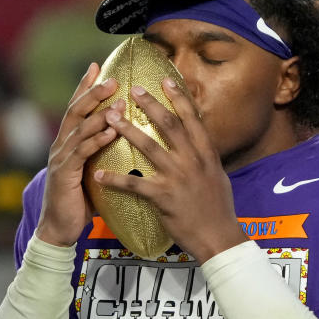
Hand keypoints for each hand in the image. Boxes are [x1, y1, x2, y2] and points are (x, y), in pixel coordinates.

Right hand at [35, 64, 120, 245]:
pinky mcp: (64, 174)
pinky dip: (97, 140)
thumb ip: (100, 152)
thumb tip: (123, 138)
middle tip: (111, 77)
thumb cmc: (79, 200)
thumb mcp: (90, 170)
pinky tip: (112, 131)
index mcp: (67, 142)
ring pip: (79, 128)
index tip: (97, 66)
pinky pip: (82, 153)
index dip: (85, 86)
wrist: (58, 228)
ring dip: (99, 113)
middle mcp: (61, 145)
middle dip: (92, 92)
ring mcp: (60, 158)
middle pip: (75, 111)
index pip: (76, 108)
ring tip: (118, 99)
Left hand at [93, 79, 246, 261]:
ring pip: (149, 147)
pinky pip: (134, 184)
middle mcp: (193, 160)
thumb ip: (205, 157)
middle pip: (169, 124)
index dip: (179, 97)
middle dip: (150, 104)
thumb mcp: (217, 176)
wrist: (219, 238)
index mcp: (206, 154)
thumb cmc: (218, 209)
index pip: (193, 118)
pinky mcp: (164, 197)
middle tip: (133, 88)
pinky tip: (98, 175)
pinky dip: (115, 179)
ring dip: (127, 130)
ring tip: (110, 117)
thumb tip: (199, 141)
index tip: (166, 80)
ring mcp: (178, 177)